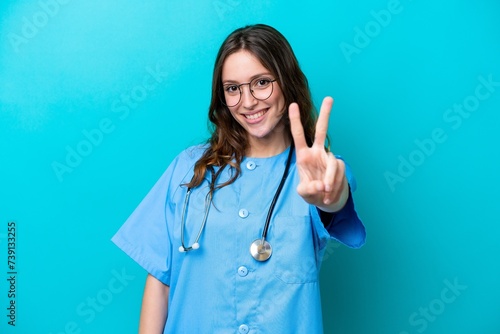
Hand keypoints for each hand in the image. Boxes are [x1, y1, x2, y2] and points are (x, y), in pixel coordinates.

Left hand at [289, 96, 348, 211]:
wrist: (326, 200)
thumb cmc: (312, 192)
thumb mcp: (304, 193)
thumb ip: (308, 190)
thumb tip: (320, 185)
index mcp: (303, 155)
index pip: (299, 135)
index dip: (295, 121)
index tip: (293, 104)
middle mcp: (317, 152)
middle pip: (321, 131)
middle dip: (326, 115)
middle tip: (330, 98)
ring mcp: (329, 158)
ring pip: (332, 164)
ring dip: (330, 180)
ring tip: (325, 193)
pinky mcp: (339, 165)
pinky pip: (338, 174)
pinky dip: (334, 185)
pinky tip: (329, 195)